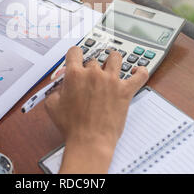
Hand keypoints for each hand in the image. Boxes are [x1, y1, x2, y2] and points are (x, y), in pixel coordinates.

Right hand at [45, 46, 148, 172]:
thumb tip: (60, 85)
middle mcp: (94, 73)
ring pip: (115, 58)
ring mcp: (111, 81)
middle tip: (90, 81)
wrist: (89, 142)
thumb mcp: (52, 106)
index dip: (75, 55)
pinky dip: (141, 71)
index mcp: (75, 74)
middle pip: (94, 60)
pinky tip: (137, 71)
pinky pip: (140, 75)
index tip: (76, 60)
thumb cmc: (71, 127)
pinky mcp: (125, 91)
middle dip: (91, 69)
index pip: (75, 51)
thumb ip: (54, 90)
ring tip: (111, 67)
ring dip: (112, 61)